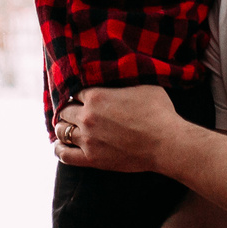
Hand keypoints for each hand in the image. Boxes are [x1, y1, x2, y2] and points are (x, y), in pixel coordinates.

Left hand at [54, 84, 181, 171]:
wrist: (166, 143)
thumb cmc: (159, 112)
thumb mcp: (143, 85)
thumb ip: (124, 78)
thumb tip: (120, 69)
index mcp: (96, 96)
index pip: (75, 91)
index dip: (80, 95)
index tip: (83, 98)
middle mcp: (87, 116)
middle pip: (64, 110)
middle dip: (70, 110)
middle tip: (76, 112)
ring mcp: (87, 139)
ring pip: (61, 130)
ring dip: (64, 127)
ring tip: (69, 127)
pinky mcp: (91, 159)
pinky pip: (64, 154)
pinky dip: (59, 149)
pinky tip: (61, 145)